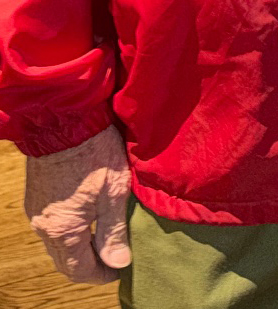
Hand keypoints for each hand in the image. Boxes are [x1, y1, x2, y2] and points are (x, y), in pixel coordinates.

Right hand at [23, 125, 131, 282]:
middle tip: (113, 261)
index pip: (79, 269)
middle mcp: (44, 227)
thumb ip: (114, 231)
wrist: (65, 122)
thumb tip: (119, 263)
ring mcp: (37, 212)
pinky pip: (51, 228)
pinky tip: (87, 224)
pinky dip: (68, 234)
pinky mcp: (37, 198)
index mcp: (63, 230)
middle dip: (88, 266)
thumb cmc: (95, 154)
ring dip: (78, 250)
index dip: (100, 275)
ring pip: (57, 244)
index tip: (120, 271)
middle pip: (64, 261)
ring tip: (104, 243)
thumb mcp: (114, 193)